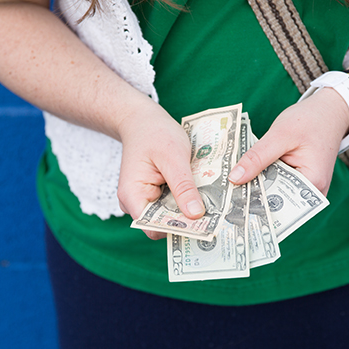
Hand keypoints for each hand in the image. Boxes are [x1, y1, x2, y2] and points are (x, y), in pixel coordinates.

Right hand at [116, 101, 204, 239]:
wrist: (143, 120)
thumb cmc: (155, 133)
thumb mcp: (173, 157)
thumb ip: (183, 187)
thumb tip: (195, 215)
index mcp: (132, 195)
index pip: (152, 226)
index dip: (177, 228)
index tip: (203, 225)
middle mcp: (135, 203)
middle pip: (162, 224)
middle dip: (187, 220)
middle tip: (216, 216)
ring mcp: (145, 200)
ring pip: (170, 216)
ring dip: (188, 210)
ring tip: (213, 205)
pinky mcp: (155, 195)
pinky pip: (172, 205)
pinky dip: (186, 201)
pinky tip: (202, 195)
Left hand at [228, 89, 348, 194]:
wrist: (328, 110)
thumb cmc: (310, 120)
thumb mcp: (280, 135)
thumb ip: (257, 157)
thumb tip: (234, 179)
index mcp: (313, 184)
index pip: (279, 203)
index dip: (254, 204)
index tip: (228, 204)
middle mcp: (311, 193)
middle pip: (276, 201)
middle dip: (251, 197)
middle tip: (222, 196)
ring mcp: (305, 188)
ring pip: (274, 193)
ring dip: (255, 187)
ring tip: (228, 187)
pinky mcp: (297, 180)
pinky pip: (277, 184)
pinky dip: (262, 178)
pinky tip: (243, 175)